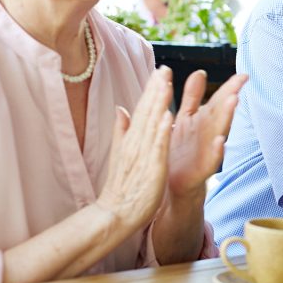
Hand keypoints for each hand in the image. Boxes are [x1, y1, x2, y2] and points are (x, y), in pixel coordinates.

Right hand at [96, 67, 174, 228]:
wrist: (114, 215)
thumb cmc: (123, 186)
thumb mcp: (122, 153)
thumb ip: (121, 130)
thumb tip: (120, 108)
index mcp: (132, 139)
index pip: (142, 109)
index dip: (152, 89)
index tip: (161, 70)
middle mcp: (136, 143)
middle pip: (146, 111)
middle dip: (156, 89)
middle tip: (165, 67)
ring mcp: (143, 155)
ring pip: (152, 124)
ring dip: (159, 103)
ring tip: (167, 83)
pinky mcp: (151, 169)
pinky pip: (157, 148)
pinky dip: (162, 132)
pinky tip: (168, 117)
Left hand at [166, 70, 247, 200]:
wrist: (170, 185)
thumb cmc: (179, 151)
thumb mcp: (185, 119)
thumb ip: (192, 96)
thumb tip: (200, 72)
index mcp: (203, 120)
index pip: (219, 100)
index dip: (230, 87)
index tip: (244, 75)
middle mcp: (208, 133)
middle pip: (221, 112)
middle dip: (230, 97)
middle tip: (241, 83)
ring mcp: (207, 151)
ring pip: (219, 131)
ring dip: (227, 117)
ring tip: (234, 101)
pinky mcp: (201, 170)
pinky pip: (211, 160)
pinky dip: (216, 151)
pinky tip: (220, 141)